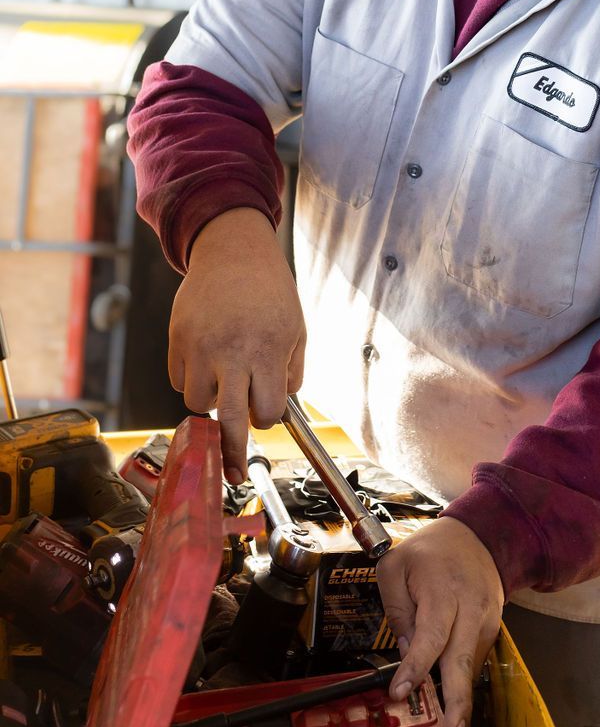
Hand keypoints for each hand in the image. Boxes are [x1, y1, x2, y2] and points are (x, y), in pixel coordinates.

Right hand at [167, 208, 305, 482]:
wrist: (233, 252)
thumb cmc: (270, 292)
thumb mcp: (295, 329)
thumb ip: (290, 372)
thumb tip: (275, 411)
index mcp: (266, 349)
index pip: (265, 411)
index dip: (267, 415)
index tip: (266, 408)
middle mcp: (230, 350)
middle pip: (226, 420)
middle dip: (231, 453)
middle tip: (235, 474)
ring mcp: (198, 345)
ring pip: (196, 402)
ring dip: (211, 402)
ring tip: (225, 376)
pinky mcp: (176, 339)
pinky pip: (179, 380)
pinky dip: (192, 380)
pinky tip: (208, 360)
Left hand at [376, 517, 503, 726]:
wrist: (478, 535)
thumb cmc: (430, 551)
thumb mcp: (395, 566)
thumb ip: (397, 610)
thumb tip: (406, 653)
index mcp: (442, 591)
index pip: (430, 635)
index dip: (416, 666)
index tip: (400, 691)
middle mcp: (470, 608)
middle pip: (462, 661)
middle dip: (457, 702)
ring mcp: (486, 619)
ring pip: (470, 665)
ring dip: (460, 698)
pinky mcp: (492, 628)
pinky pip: (474, 658)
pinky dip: (461, 676)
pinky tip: (452, 691)